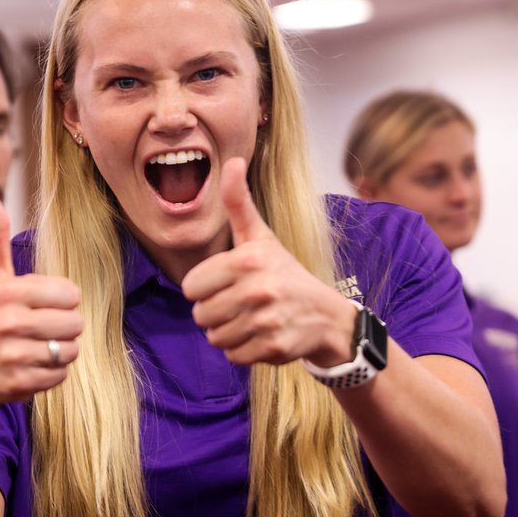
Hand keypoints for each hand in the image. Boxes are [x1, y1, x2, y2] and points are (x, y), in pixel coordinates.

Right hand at [0, 188, 83, 408]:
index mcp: (4, 291)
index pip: (70, 294)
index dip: (62, 300)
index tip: (40, 304)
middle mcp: (6, 322)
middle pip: (75, 323)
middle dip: (64, 326)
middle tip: (41, 328)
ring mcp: (11, 355)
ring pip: (70, 350)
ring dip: (60, 350)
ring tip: (38, 347)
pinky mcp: (18, 383)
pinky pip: (60, 374)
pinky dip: (52, 373)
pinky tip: (31, 366)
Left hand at [181, 158, 356, 367]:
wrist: (326, 316)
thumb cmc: (284, 272)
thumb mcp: (260, 236)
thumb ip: (238, 203)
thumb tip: (232, 160)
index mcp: (248, 260)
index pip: (191, 287)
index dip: (205, 288)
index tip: (227, 283)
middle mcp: (258, 290)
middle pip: (200, 315)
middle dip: (216, 312)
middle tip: (241, 303)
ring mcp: (267, 321)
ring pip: (215, 338)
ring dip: (228, 332)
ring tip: (251, 319)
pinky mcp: (274, 347)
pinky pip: (233, 355)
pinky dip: (243, 350)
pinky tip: (261, 335)